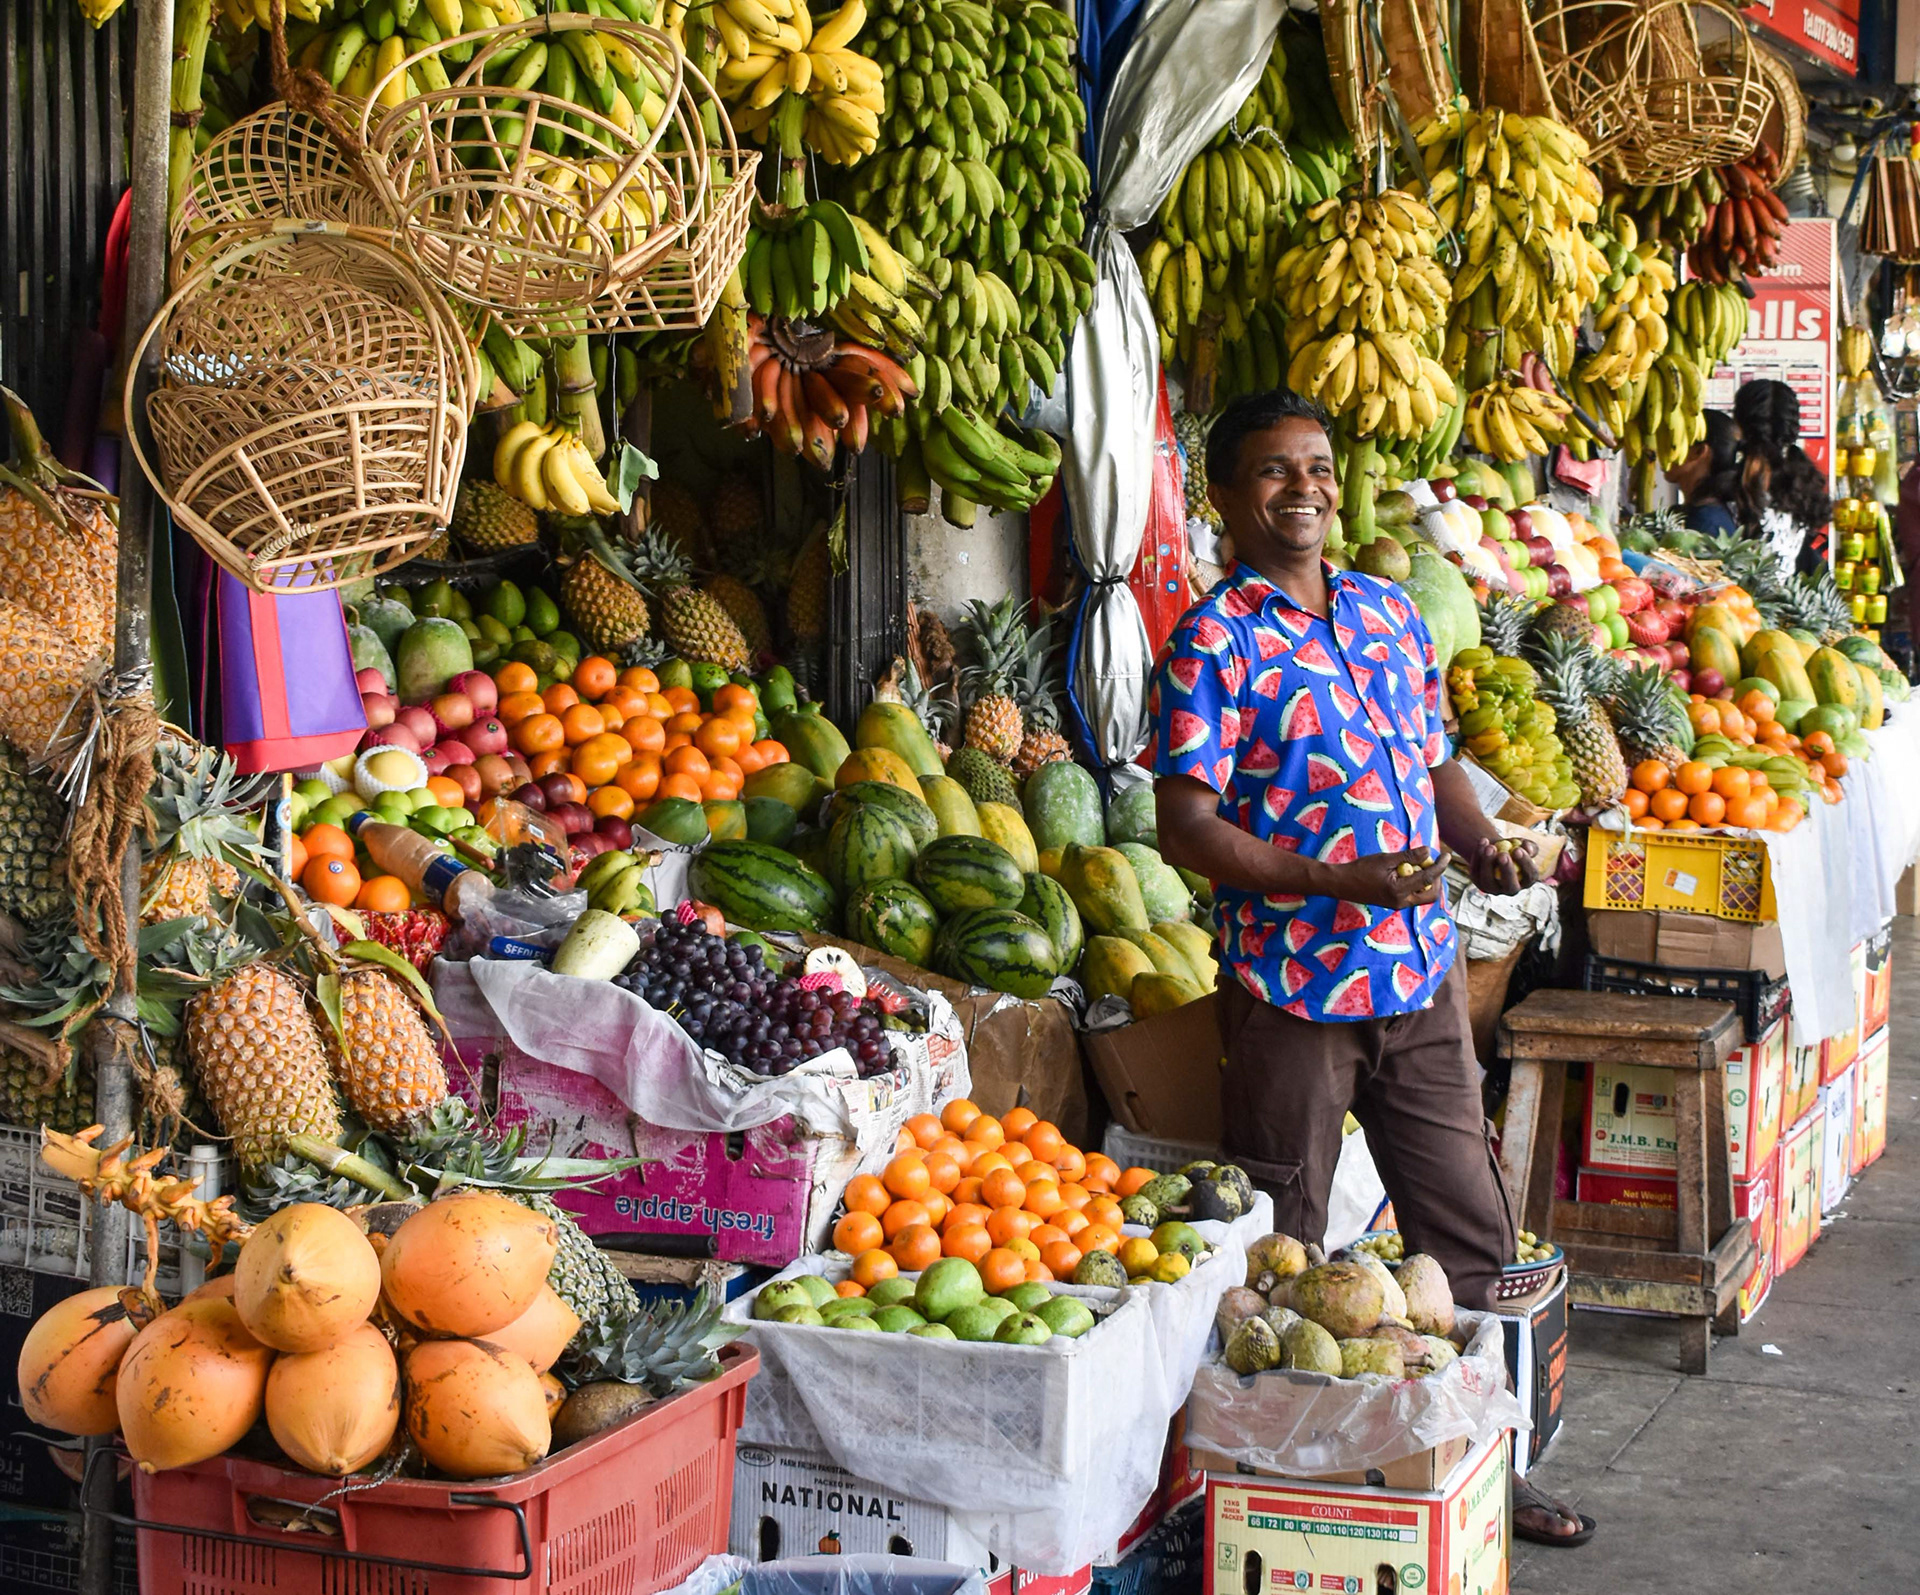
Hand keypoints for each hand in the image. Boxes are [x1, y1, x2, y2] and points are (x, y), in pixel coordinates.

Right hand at [1332, 847, 1449, 909]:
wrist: (1342, 884)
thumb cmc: (1361, 869)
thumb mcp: (1385, 859)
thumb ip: (1408, 856)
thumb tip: (1429, 852)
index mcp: (1399, 891)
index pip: (1428, 879)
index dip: (1439, 866)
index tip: (1446, 856)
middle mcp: (1401, 902)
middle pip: (1431, 895)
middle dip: (1436, 879)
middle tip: (1433, 863)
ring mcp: (1398, 905)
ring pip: (1423, 897)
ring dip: (1426, 882)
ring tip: (1419, 865)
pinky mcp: (1394, 903)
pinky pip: (1413, 896)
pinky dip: (1416, 884)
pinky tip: (1408, 872)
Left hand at [1468, 836, 1538, 894]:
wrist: (1495, 849)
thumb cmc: (1513, 848)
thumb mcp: (1523, 844)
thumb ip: (1530, 846)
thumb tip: (1527, 848)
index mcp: (1527, 881)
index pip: (1530, 876)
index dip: (1525, 864)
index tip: (1518, 850)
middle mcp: (1510, 889)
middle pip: (1510, 886)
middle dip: (1506, 870)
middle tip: (1503, 854)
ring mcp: (1493, 888)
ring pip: (1488, 881)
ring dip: (1488, 863)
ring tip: (1490, 847)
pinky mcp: (1478, 882)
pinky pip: (1476, 871)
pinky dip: (1478, 856)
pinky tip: (1483, 842)